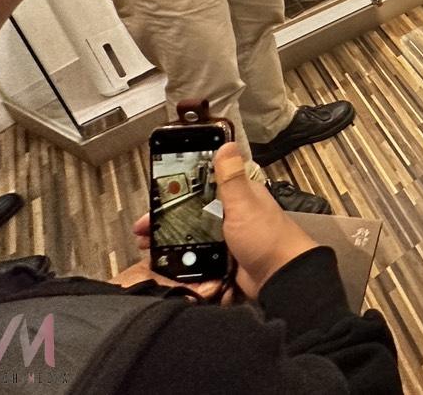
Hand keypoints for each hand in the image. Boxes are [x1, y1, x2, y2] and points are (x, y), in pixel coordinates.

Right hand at [131, 143, 317, 300]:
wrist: (280, 278)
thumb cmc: (266, 237)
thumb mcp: (245, 205)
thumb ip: (233, 179)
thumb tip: (227, 144)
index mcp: (237, 196)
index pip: (201, 187)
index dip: (177, 192)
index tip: (154, 199)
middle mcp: (231, 215)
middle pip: (191, 214)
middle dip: (166, 220)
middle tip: (141, 230)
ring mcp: (226, 239)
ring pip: (191, 236)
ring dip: (169, 241)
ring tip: (145, 247)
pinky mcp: (223, 260)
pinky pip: (197, 257)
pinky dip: (181, 258)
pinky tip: (162, 263)